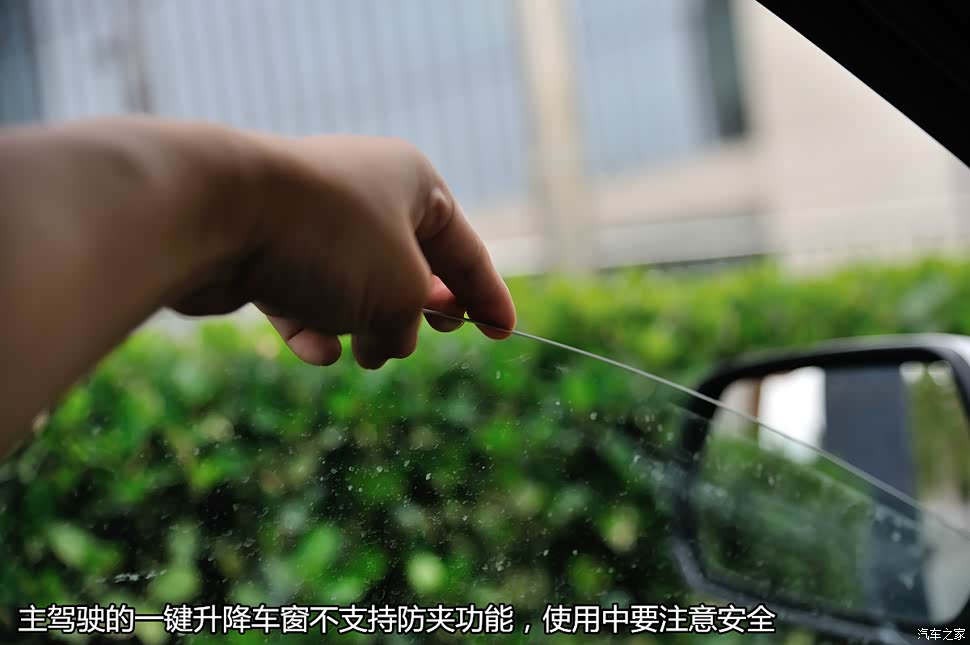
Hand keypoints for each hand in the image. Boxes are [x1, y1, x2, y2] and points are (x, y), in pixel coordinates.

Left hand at [172, 134, 515, 367]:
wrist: (216, 214)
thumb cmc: (329, 241)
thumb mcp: (400, 293)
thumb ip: (410, 324)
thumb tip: (387, 345)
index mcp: (412, 183)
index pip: (465, 248)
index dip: (488, 296)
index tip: (505, 332)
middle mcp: (363, 194)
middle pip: (408, 264)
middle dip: (421, 308)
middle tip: (441, 330)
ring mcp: (311, 221)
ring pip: (354, 286)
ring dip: (363, 325)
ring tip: (366, 353)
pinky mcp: (266, 249)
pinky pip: (303, 297)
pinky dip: (313, 327)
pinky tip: (317, 349)